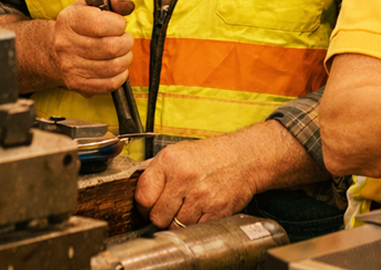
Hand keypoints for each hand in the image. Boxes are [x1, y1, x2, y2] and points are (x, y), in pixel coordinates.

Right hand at [49, 0, 135, 94]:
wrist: (57, 49)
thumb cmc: (81, 24)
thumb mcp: (94, 2)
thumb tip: (127, 6)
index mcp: (69, 20)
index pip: (101, 24)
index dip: (119, 24)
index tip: (118, 24)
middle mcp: (65, 44)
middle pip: (111, 47)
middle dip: (126, 42)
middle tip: (123, 39)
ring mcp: (70, 66)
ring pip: (113, 66)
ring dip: (125, 58)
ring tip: (121, 52)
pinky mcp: (77, 83)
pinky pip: (110, 83)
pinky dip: (121, 75)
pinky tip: (116, 66)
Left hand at [134, 132, 261, 228]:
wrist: (244, 157)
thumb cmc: (211, 155)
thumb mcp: (179, 152)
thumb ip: (156, 169)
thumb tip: (136, 185)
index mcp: (170, 162)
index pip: (143, 197)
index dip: (143, 206)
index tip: (149, 206)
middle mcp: (184, 177)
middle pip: (157, 217)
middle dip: (161, 217)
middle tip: (170, 209)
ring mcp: (201, 195)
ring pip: (175, 226)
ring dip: (178, 222)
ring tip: (187, 208)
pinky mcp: (217, 210)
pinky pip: (195, 229)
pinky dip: (195, 225)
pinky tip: (200, 211)